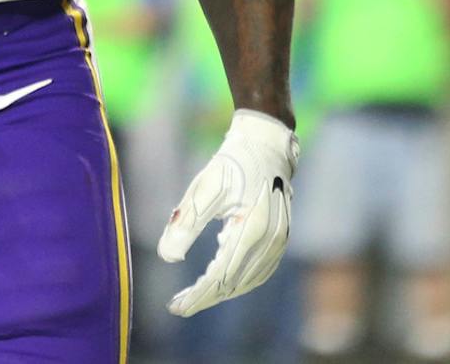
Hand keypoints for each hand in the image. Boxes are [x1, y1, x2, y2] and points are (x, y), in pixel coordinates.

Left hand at [157, 109, 297, 315]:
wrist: (266, 143)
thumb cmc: (232, 162)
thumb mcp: (204, 188)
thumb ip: (186, 223)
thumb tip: (168, 257)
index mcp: (252, 228)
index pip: (221, 276)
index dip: (197, 295)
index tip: (175, 306)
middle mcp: (271, 239)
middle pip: (235, 283)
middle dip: (205, 297)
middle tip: (179, 304)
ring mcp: (280, 240)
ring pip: (249, 280)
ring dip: (222, 291)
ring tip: (196, 294)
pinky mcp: (282, 236)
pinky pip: (261, 270)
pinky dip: (241, 280)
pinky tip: (223, 277)